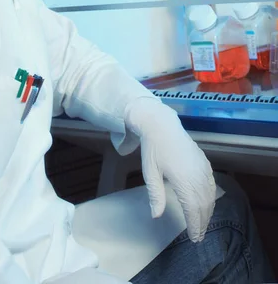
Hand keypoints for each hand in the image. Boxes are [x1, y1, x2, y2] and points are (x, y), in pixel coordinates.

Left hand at [125, 98, 215, 242]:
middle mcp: (197, 176)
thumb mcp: (150, 173)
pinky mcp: (204, 162)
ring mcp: (203, 168)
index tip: (195, 238)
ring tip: (203, 224)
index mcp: (184, 180)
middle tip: (199, 236)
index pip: (193, 209)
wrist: (162, 125)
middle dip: (203, 222)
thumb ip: (155, 195)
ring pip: (210, 195)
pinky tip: (207, 203)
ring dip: (208, 211)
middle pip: (204, 205)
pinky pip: (211, 184)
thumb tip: (156, 216)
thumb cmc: (153, 149)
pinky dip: (211, 197)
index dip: (195, 225)